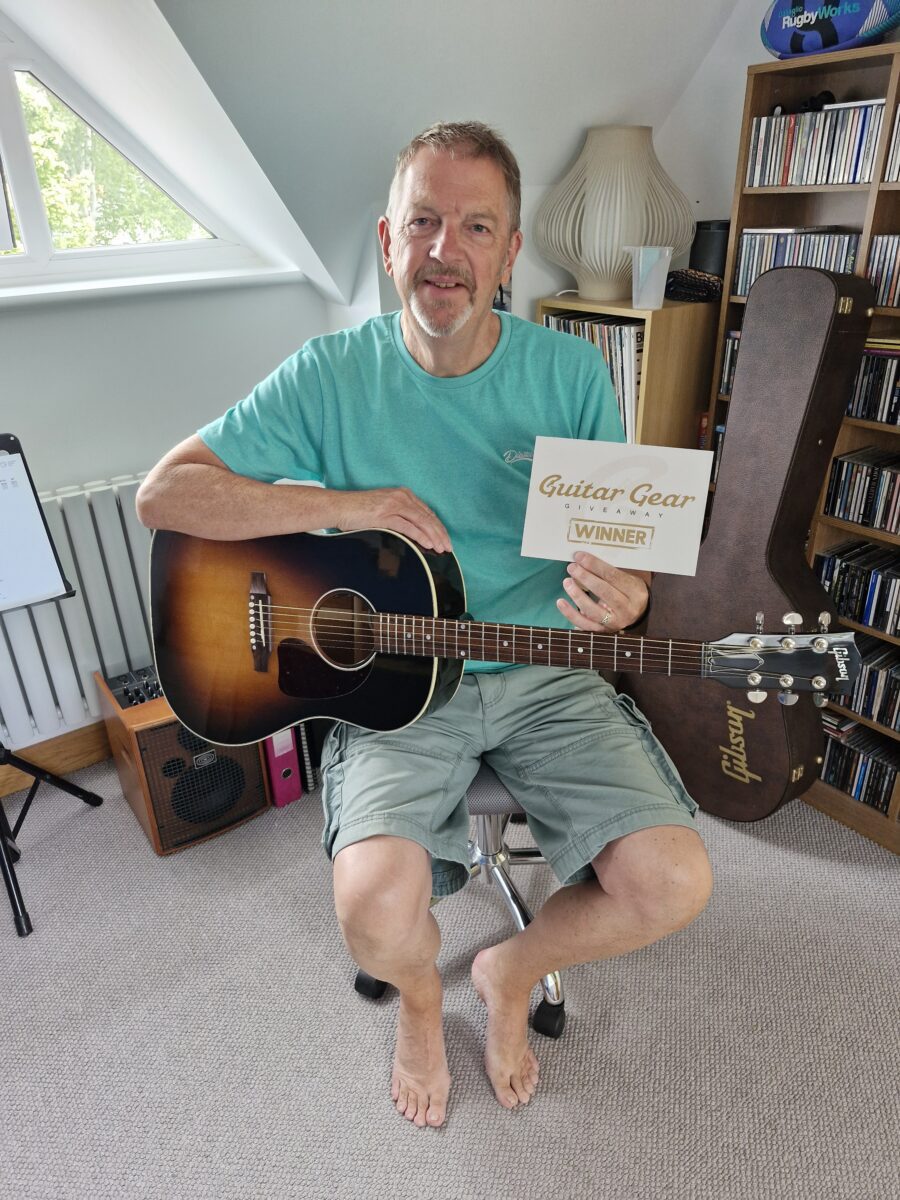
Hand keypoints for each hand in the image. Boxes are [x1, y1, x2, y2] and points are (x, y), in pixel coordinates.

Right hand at [334, 487, 451, 553]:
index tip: (445, 539)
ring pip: (421, 521)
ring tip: (441, 548)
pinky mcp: (385, 514)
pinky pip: (408, 526)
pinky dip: (420, 536)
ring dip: (434, 536)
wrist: (339, 507)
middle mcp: (401, 497)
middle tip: (448, 547)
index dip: (438, 527)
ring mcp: (393, 505)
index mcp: (403, 494)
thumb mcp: (384, 510)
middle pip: (427, 517)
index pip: (427, 512)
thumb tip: (414, 533)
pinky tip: (428, 544)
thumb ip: (399, 517)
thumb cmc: (358, 511)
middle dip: (440, 534)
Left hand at [557, 553, 649, 632]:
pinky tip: (560, 602)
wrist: (638, 615)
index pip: (613, 576)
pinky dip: (570, 613)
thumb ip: (609, 571)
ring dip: (576, 595)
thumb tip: (584, 560)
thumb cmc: (628, 591)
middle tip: (572, 567)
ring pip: (592, 610)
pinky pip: (584, 624)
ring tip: (567, 581)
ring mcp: (615, 623)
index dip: (595, 565)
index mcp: (636, 593)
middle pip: (603, 592)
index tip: (580, 556)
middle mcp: (627, 610)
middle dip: (585, 577)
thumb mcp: (628, 579)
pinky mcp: (602, 632)